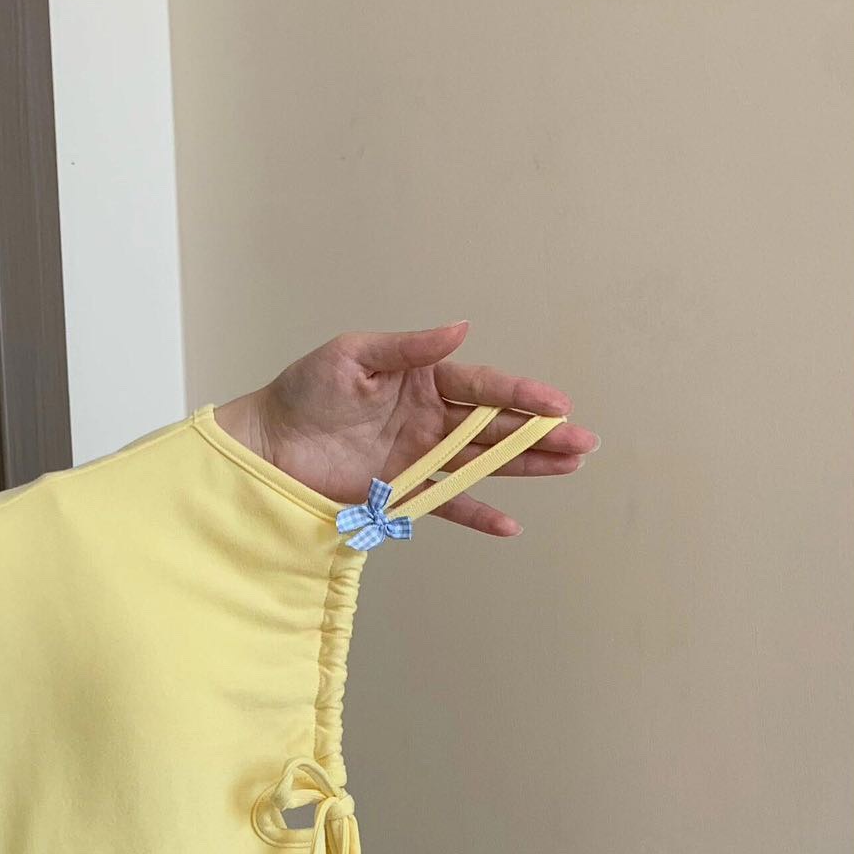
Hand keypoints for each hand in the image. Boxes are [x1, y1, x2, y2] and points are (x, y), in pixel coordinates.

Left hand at [212, 322, 599, 536]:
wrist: (268, 443)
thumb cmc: (304, 390)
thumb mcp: (353, 357)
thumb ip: (408, 348)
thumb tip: (460, 329)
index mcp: (423, 377)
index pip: (482, 386)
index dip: (521, 394)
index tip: (558, 404)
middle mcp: (430, 416)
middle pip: (495, 426)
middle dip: (541, 433)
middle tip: (584, 441)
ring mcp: (419, 455)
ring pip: (483, 462)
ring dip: (526, 466)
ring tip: (570, 467)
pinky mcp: (402, 490)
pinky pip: (447, 503)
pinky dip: (476, 513)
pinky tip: (510, 524)